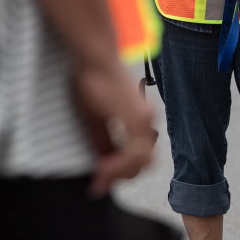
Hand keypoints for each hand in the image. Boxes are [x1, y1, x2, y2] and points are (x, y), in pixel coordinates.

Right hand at [75, 60, 155, 196]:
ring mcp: (145, 118)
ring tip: (101, 175)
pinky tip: (104, 166)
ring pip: (143, 159)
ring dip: (121, 172)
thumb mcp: (95, 118)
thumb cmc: (92, 81)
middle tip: (102, 181)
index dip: (122, 173)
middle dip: (123, 175)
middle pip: (145, 162)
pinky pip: (135, 150)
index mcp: (140, 121)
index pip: (139, 157)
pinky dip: (120, 162)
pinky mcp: (138, 115)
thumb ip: (103, 141)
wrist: (94, 58)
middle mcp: (147, 120)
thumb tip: (102, 162)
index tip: (101, 182)